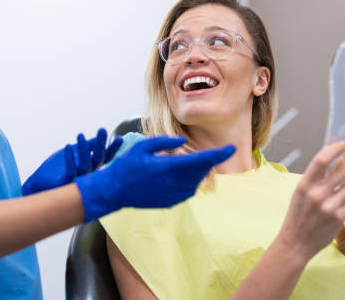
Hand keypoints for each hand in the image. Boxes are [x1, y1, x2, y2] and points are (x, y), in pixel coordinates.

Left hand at [22, 128, 122, 195]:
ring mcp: (78, 179)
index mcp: (91, 167)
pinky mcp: (66, 183)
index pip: (105, 158)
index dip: (112, 149)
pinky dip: (70, 158)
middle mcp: (87, 174)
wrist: (39, 184)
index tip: (119, 138)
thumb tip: (98, 138)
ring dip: (84, 150)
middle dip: (100, 144)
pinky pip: (71, 170)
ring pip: (86, 165)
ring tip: (80, 136)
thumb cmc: (56, 170)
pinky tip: (68, 147)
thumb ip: (86, 147)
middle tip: (102, 130)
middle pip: (98, 159)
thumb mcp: (73, 153)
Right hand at [75, 136, 234, 221]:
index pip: (201, 160)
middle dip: (211, 161)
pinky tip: (183, 175)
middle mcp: (173, 183)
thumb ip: (164, 142)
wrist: (113, 192)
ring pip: (196, 182)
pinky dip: (190, 182)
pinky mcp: (169, 203)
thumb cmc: (126, 166)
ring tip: (197, 162)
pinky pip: (187, 191)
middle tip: (219, 152)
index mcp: (168, 167)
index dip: (218, 154)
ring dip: (200, 171)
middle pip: (201, 171)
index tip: (231, 148)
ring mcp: (172, 195)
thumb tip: (182, 141)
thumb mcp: (142, 147)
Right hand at [277, 142, 344, 262]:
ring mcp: (329, 206)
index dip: (334, 149)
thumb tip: (333, 161)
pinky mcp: (339, 217)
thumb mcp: (301, 193)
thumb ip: (316, 178)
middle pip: (341, 170)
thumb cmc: (297, 215)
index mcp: (304, 185)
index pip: (321, 160)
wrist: (296, 242)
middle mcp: (316, 194)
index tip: (343, 143)